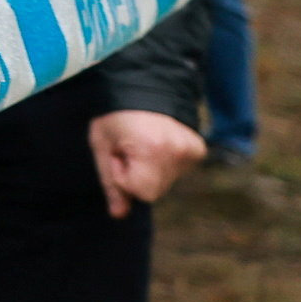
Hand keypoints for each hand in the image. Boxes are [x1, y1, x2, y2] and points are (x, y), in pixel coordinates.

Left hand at [91, 109, 208, 214]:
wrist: (141, 85)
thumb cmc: (113, 115)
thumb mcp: (102, 146)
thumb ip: (111, 183)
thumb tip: (119, 215)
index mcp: (152, 149)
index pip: (142, 192)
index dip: (124, 177)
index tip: (119, 154)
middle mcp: (177, 150)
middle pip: (156, 190)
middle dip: (139, 175)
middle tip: (130, 148)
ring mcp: (192, 149)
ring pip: (168, 181)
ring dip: (152, 169)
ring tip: (142, 143)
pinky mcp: (199, 148)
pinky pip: (179, 170)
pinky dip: (166, 162)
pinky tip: (158, 142)